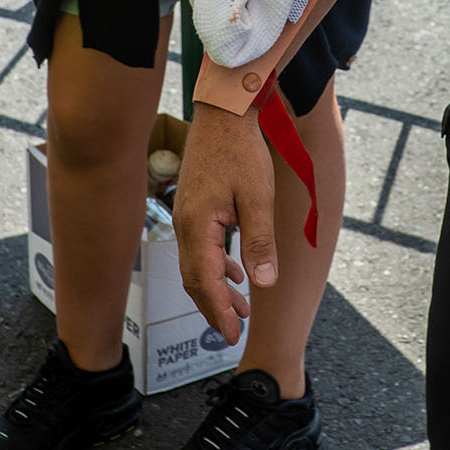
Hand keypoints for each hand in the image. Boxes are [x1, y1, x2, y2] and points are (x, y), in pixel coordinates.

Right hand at [175, 103, 276, 343]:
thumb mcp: (258, 198)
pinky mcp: (194, 207)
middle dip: (216, 307)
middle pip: (196, 279)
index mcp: (198, 226)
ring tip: (241, 307)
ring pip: (198, 264)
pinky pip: (201, 247)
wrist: (224, 113)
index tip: (233, 335)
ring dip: (218, 288)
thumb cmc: (241, 151)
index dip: (219, 312)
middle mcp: (185, 224)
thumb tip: (264, 284)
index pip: (205, 281)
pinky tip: (236, 272)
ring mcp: (187, 215)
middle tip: (235, 331)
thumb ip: (259, 242)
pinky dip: (218, 265)